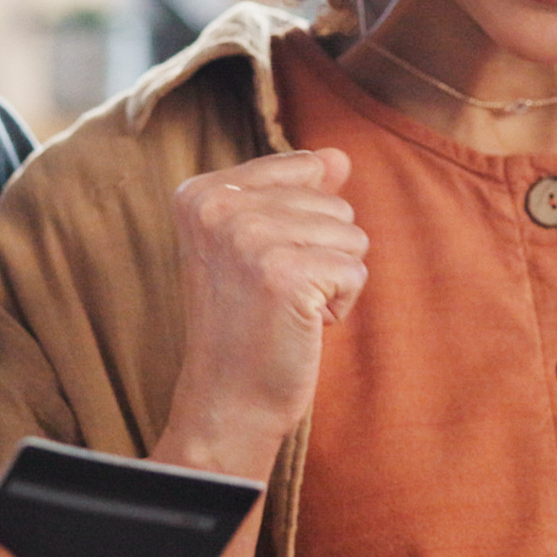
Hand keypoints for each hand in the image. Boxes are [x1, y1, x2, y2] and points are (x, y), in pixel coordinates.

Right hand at [157, 147, 368, 476]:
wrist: (227, 400)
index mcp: (201, 191)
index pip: (302, 169)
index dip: (301, 225)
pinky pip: (356, 270)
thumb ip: (295, 192)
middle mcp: (219, 206)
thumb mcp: (258, 245)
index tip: (259, 267)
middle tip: (274, 294)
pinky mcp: (286, 273)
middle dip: (320, 253)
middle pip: (331, 202)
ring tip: (287, 308)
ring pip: (350, 234)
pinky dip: (341, 304)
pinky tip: (302, 325)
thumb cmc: (246, 323)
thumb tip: (340, 156)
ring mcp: (250, 237)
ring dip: (332, 279)